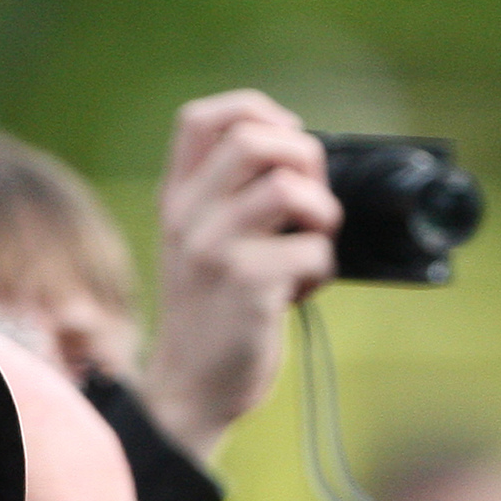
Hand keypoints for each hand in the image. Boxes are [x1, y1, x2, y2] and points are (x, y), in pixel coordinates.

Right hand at [143, 90, 340, 462]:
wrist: (190, 390)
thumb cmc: (213, 315)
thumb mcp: (200, 246)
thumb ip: (230, 201)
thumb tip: (301, 161)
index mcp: (176, 198)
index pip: (200, 117)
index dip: (256, 110)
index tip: (287, 141)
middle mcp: (187, 215)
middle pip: (253, 139)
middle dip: (305, 159)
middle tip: (313, 204)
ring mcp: (213, 248)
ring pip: (288, 189)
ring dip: (324, 214)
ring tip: (314, 245)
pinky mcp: (246, 286)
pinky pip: (312, 250)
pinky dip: (324, 268)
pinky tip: (305, 291)